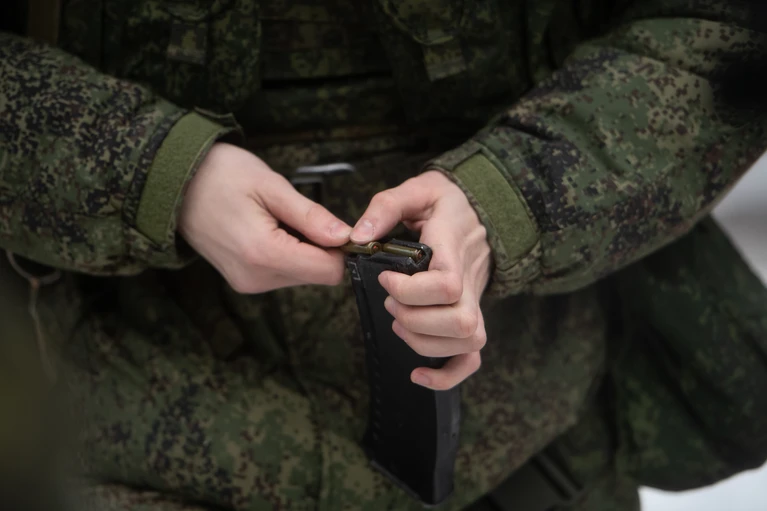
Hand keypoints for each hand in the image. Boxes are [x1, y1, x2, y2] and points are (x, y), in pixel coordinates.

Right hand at [178, 143, 351, 292]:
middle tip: (303, 214)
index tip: (338, 224)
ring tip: (281, 218)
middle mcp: (256, 278)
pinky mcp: (245, 281)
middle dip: (324, 248)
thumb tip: (346, 237)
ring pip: (303, 275)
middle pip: (317, 275)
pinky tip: (272, 228)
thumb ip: (311, 216)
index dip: (343, 249)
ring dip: (306, 250)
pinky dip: (290, 253)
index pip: (328, 271)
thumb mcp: (271, 186)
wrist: (173, 183)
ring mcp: (248, 283)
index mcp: (263, 254)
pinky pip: (284, 273)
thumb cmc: (220, 175)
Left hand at [351, 171, 491, 389]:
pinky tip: (418, 374)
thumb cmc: (446, 201)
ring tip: (399, 320)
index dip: (411, 291)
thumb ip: (386, 207)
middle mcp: (471, 281)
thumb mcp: (418, 189)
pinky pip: (472, 356)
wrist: (481, 210)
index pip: (447, 285)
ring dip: (425, 342)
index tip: (385, 279)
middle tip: (391, 301)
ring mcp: (475, 302)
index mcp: (454, 250)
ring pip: (468, 340)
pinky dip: (447, 375)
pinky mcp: (472, 316)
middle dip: (416, 320)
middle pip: (461, 322)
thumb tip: (358, 236)